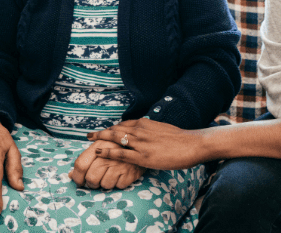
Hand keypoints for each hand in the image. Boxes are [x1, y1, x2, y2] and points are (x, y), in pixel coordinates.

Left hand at [70, 141, 143, 189]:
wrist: (139, 145)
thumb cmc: (115, 147)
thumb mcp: (100, 146)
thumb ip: (85, 159)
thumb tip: (70, 175)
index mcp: (98, 146)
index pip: (80, 165)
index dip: (77, 177)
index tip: (79, 181)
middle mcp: (108, 155)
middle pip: (91, 178)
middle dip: (91, 183)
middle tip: (95, 179)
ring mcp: (119, 165)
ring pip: (104, 185)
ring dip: (105, 183)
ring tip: (109, 175)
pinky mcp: (129, 174)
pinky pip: (117, 186)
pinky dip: (117, 183)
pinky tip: (120, 175)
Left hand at [86, 119, 208, 169]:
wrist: (192, 144)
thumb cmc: (180, 139)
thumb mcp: (162, 130)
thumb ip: (151, 132)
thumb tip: (146, 134)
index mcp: (145, 123)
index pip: (123, 124)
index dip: (112, 129)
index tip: (104, 132)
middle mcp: (140, 130)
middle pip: (115, 129)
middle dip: (101, 132)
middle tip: (89, 134)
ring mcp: (140, 143)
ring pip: (114, 138)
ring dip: (100, 139)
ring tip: (89, 141)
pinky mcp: (142, 156)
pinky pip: (120, 153)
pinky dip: (107, 152)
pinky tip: (98, 152)